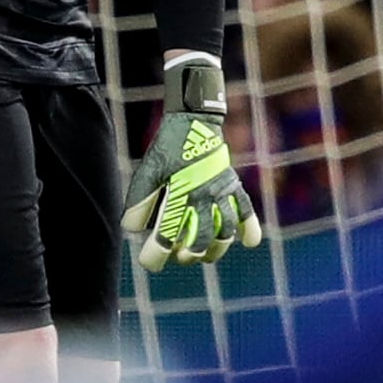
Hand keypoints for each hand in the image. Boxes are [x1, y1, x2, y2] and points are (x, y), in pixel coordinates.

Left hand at [120, 59, 263, 270]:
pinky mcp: (233, 185)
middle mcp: (203, 195)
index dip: (156, 253)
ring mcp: (221, 191)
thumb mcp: (147, 170)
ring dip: (216, 248)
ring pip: (224, 231)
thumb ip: (139, 200)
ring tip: (205, 256)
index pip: (167, 233)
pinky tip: (249, 242)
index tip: (149, 263)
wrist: (194, 120)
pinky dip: (250, 227)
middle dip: (188, 254)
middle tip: (179, 257)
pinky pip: (246, 209)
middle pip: (200, 239)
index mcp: (179, 192)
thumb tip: (133, 230)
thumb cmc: (168, 147)